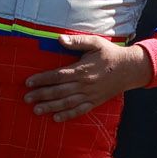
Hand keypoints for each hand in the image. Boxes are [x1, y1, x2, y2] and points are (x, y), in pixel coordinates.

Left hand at [25, 35, 154, 120]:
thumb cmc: (110, 54)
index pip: (57, 75)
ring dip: (50, 107)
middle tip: (26, 98)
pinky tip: (56, 118)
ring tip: (36, 110)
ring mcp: (89, 95)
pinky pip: (79, 111)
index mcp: (82, 70)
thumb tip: (59, 39)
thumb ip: (77, 41)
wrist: (130, 69)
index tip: (28, 82)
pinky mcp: (95, 102)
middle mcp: (84, 85)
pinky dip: (67, 115)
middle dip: (41, 95)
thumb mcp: (95, 43)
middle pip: (58, 91)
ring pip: (66, 103)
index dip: (42, 79)